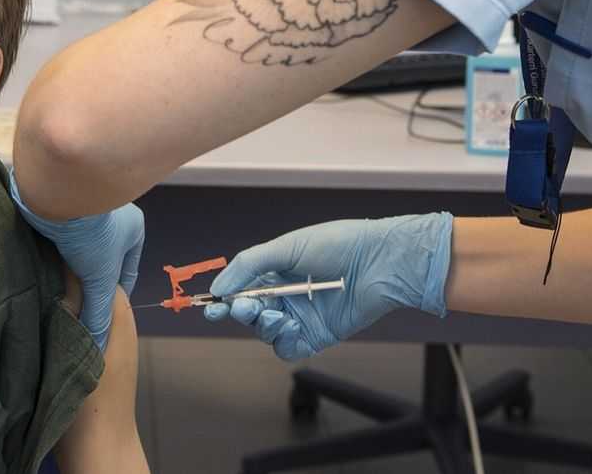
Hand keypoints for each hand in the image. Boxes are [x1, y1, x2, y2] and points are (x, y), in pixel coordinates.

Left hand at [9, 168, 144, 349]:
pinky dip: (58, 252)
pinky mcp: (63, 206)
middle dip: (91, 281)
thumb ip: (99, 311)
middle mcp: (115, 214)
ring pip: (82, 248)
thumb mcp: (100, 277)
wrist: (57, 192)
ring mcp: (88, 208)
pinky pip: (65, 235)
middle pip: (103, 259)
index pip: (127, 270)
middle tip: (78, 303)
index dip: (116, 295)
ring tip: (60, 289)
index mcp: (134, 227)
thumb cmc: (91, 233)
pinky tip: (48, 267)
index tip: (104, 313)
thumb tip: (97, 344)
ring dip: (73, 266)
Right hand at [203, 214, 452, 359]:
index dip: (224, 298)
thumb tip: (218, 287)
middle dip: (240, 312)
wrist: (380, 261)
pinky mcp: (317, 335)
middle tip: (240, 307)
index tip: (211, 304)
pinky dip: (283, 342)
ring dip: (263, 325)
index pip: (240, 288)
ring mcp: (300, 316)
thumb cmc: (338, 244)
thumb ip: (249, 265)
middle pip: (249, 313)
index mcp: (275, 270)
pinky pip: (288, 348)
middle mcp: (285, 295)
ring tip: (277, 313)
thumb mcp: (287, 245)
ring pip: (265, 332)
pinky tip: (291, 327)